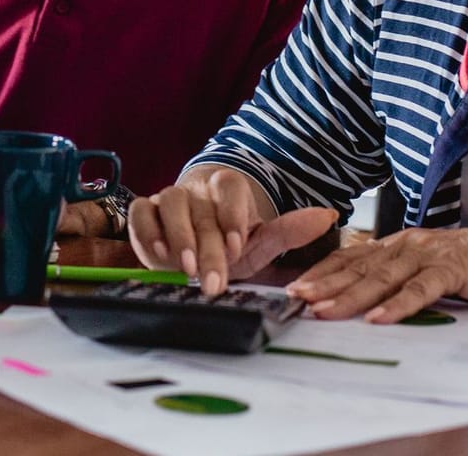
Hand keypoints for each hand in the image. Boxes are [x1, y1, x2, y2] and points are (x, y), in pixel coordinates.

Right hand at [129, 168, 337, 295]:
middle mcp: (197, 190)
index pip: (230, 188)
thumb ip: (289, 231)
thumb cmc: (229, 245)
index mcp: (227, 189)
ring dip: (178, 237)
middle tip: (213, 280)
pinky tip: (158, 253)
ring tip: (186, 267)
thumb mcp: (260, 242)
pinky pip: (140, 213)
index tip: (238, 246)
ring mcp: (168, 199)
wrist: (197, 249)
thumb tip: (327, 216)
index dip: (232, 214)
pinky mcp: (144, 213)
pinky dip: (146, 230)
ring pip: (170, 204)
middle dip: (208, 246)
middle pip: (201, 208)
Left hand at [285, 225, 467, 322]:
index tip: (297, 286)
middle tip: (299, 298)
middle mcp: (406, 245)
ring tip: (326, 310)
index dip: (323, 271)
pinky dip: (397, 305)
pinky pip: (419, 289)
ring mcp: (427, 255)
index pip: (351, 257)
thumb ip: (396, 279)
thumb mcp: (424, 268)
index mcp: (397, 244)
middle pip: (358, 267)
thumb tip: (363, 300)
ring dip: (351, 295)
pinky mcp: (450, 268)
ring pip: (381, 277)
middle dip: (326, 283)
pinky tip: (378, 318)